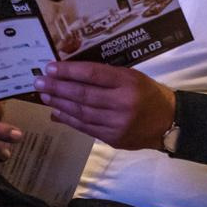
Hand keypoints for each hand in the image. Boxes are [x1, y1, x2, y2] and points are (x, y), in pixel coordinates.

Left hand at [37, 60, 175, 150]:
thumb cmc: (147, 93)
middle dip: (58, 88)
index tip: (50, 67)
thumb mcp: (131, 76)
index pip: (93, 74)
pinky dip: (69, 120)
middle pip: (83, 95)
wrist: (168, 121)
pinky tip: (57, 113)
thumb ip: (105, 75)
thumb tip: (71, 74)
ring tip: (45, 96)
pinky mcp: (113, 138)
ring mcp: (117, 123)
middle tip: (39, 82)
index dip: (69, 71)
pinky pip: (86, 128)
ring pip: (82, 113)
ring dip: (60, 104)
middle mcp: (122, 103)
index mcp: (128, 82)